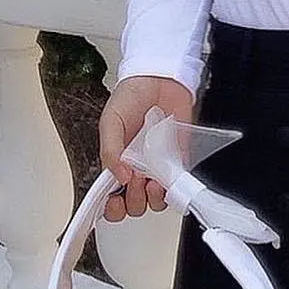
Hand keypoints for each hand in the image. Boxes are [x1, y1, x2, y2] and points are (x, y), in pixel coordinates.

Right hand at [97, 75, 194, 221]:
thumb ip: (110, 152)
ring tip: (151, 181)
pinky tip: (167, 178)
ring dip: (154, 198)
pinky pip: (177, 183)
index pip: (111, 198)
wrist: (159, 79)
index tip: (114, 202)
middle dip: (133, 199)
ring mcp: (158, 166)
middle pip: (134, 205)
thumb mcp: (110, 123)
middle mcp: (137, 170)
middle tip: (134, 179)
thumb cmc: (131, 98)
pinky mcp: (178, 159)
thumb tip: (119, 178)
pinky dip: (173, 186)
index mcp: (117, 164)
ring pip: (157, 200)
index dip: (112, 208)